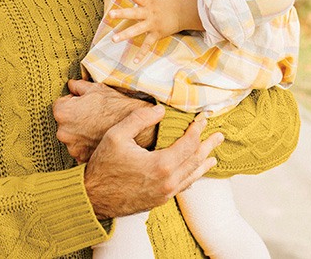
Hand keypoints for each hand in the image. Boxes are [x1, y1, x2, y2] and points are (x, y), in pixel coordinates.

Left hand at [54, 80, 155, 161]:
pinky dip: (87, 145)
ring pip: (73, 136)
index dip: (75, 102)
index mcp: (62, 112)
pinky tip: (99, 137)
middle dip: (75, 118)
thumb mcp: (96, 89)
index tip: (87, 104)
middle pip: (65, 122)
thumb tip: (71, 85)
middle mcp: (63, 132)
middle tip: (94, 115)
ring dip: (81, 133)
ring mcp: (72, 148)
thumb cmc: (115, 105)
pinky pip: (81, 149)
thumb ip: (78, 86)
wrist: (135, 127)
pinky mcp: (82, 158)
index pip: (61, 104)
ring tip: (98, 126)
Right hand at [84, 105, 223, 218]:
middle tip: (219, 135)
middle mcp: (168, 182)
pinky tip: (193, 174)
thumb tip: (160, 109)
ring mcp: (164, 194)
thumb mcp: (117, 135)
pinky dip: (191, 177)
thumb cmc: (102, 166)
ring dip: (203, 163)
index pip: (189, 143)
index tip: (203, 117)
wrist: (92, 198)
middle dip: (208, 145)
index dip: (198, 128)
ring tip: (213, 156)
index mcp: (161, 165)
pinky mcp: (159, 201)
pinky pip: (182, 187)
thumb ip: (140, 119)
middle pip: (195, 160)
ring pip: (191, 176)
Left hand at [108, 0, 202, 56]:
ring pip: (137, 30)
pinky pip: (147, 45)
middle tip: (110, 14)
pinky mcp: (156, 35)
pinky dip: (142, 54)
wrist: (186, 14)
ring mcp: (152, 25)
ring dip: (125, 35)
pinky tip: (134, 62)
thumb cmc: (172, 1)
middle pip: (134, 13)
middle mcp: (150, 14)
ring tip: (113, 39)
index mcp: (149, 2)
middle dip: (122, 13)